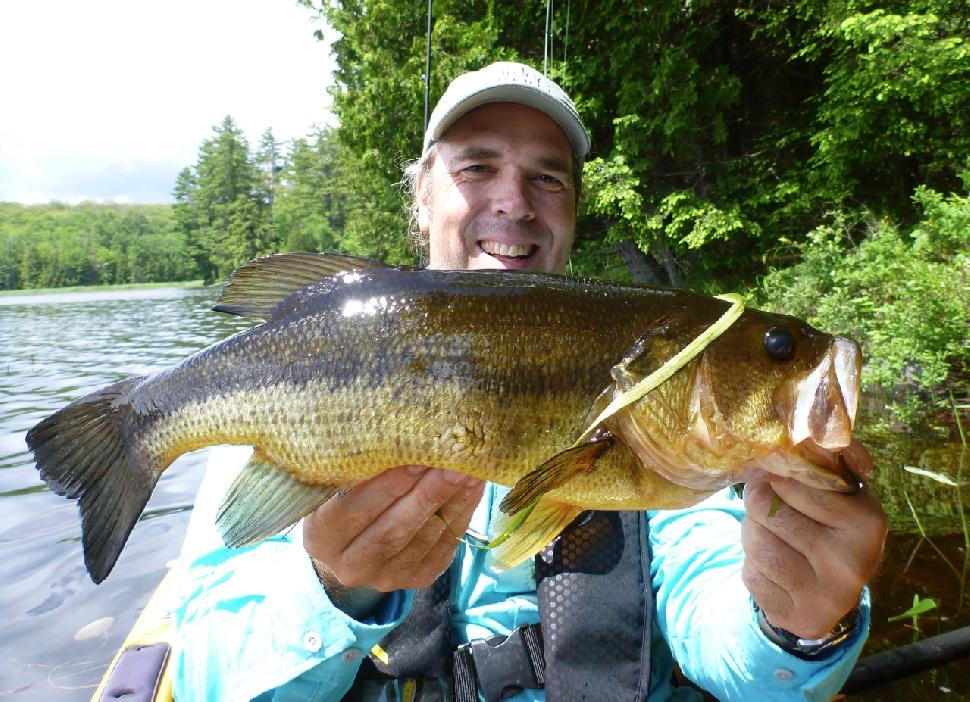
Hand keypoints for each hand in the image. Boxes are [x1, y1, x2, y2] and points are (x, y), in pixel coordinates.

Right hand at [303, 465, 483, 609]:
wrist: (352, 544)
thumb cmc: (342, 498)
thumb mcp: (336, 484)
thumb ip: (358, 468)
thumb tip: (400, 434)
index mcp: (320, 537)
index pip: (352, 511)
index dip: (385, 486)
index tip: (415, 459)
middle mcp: (350, 565)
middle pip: (393, 529)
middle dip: (427, 493)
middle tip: (453, 462)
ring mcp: (385, 577)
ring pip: (424, 538)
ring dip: (451, 501)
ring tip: (470, 469)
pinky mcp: (416, 579)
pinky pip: (444, 547)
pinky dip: (461, 514)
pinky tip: (473, 487)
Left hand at [740, 444, 886, 638]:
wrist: (832, 592)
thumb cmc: (829, 525)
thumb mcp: (840, 491)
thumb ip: (827, 458)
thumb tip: (808, 432)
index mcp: (869, 522)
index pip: (789, 482)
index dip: (775, 479)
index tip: (782, 483)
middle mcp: (853, 563)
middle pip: (764, 509)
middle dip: (758, 505)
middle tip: (772, 509)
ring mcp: (827, 596)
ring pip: (753, 542)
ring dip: (752, 534)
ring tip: (774, 537)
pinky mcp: (798, 617)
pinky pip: (750, 576)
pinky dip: (753, 567)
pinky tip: (776, 570)